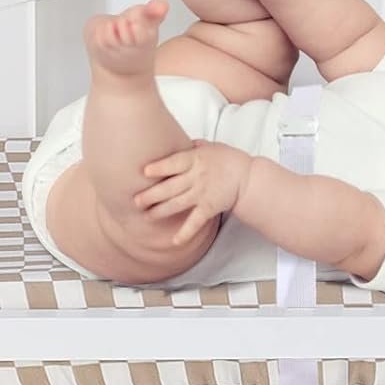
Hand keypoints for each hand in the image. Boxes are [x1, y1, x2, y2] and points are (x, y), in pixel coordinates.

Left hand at [136, 140, 253, 243]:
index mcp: (196, 159)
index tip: (144, 172)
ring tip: (147, 215)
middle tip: (136, 201)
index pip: (174, 163)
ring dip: (160, 211)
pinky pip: (195, 222)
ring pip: (177, 204)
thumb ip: (190, 147)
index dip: (159, 168)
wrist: (248, 178)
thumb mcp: (209, 147)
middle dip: (151, 195)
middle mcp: (197, 177)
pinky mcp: (209, 208)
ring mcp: (203, 194)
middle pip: (170, 187)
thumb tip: (171, 142)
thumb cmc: (228, 160)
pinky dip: (185, 232)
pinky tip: (175, 241)